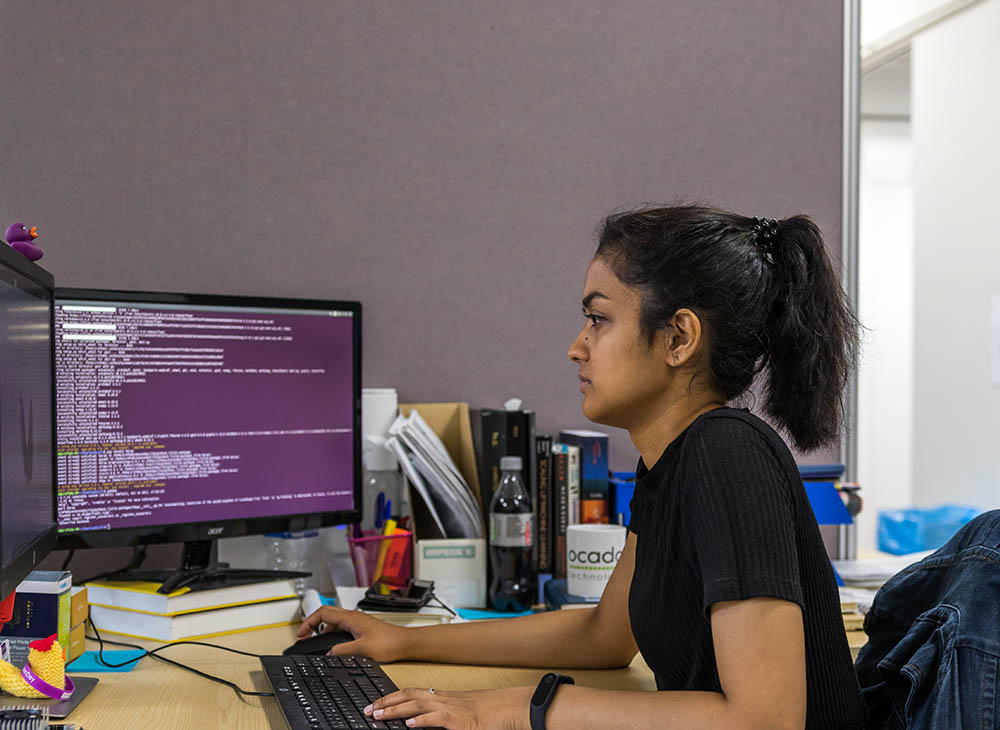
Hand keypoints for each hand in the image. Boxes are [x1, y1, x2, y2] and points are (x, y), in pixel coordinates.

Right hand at [296, 605, 409, 662]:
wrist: (404, 643)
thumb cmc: (389, 642)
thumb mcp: (362, 650)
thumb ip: (342, 651)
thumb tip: (328, 654)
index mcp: (351, 618)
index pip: (323, 613)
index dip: (308, 622)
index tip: (301, 634)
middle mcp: (353, 617)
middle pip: (326, 614)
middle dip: (312, 624)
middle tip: (304, 636)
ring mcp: (357, 622)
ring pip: (334, 621)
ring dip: (323, 629)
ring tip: (316, 642)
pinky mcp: (361, 628)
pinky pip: (342, 627)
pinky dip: (332, 634)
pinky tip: (334, 646)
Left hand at [364, 685, 531, 729]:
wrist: (516, 707)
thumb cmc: (496, 712)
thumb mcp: (466, 714)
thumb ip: (446, 718)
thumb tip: (424, 724)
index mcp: (446, 698)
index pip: (413, 693)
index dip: (393, 697)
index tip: (377, 704)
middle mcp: (446, 700)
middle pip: (409, 695)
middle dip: (386, 702)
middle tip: (368, 709)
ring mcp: (453, 708)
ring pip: (417, 703)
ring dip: (395, 709)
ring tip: (378, 715)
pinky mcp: (461, 720)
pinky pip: (437, 718)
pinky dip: (421, 720)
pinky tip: (408, 724)